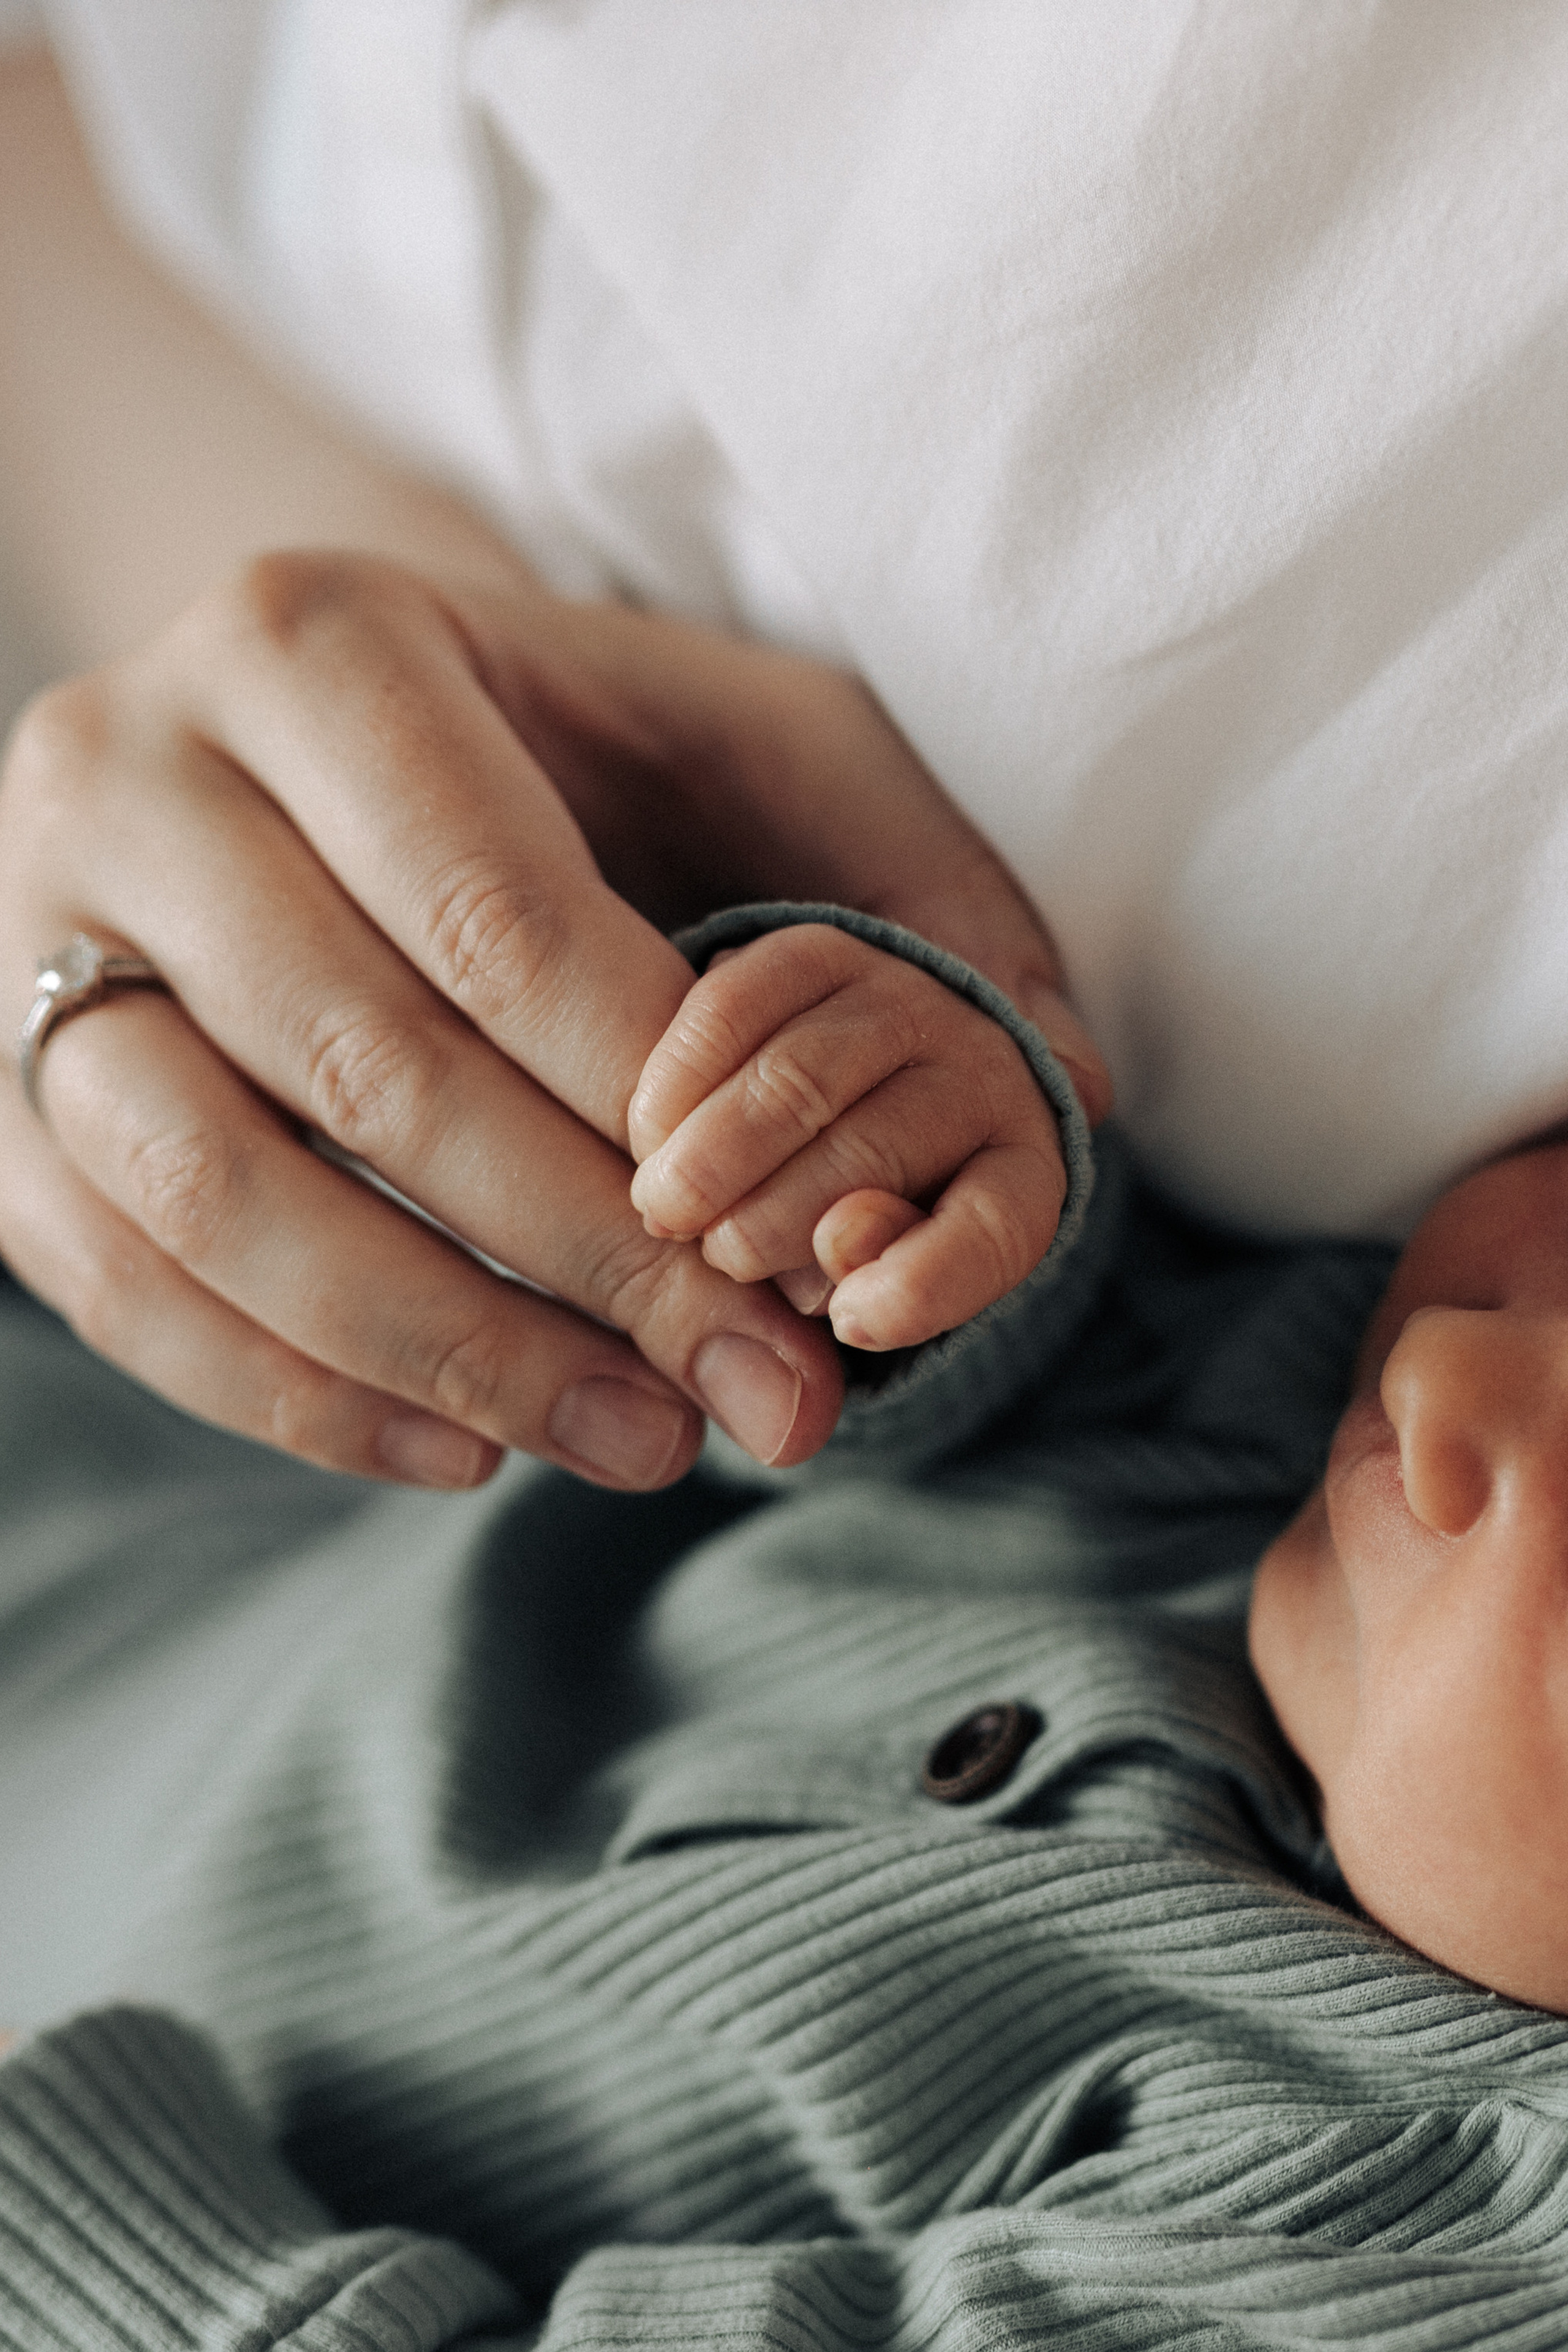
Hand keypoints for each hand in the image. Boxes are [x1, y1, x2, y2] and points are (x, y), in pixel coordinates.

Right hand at [0, 557, 849, 1488]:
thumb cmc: (551, 741)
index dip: (660, 1116)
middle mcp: (131, 768)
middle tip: (759, 1395)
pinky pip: (112, 1278)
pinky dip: (285, 1394)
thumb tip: (1060, 1077)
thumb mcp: (741, 733)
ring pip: (211, 1190)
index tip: (808, 1264)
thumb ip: (902, 872)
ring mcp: (32, 935)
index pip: (497, 920)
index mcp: (315, 643)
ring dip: (443, 1350)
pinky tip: (460, 1453)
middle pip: (365, 1065)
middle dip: (588, 1260)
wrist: (293, 738)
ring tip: (635, 1442)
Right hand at [627, 924, 1069, 1349]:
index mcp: (1019, 1174)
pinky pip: (742, 1004)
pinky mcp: (820, 954)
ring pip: (800, 1079)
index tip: (850, 1324)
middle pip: (875, 1152)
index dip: (925, 1281)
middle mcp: (981, 1071)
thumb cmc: (870, 1221)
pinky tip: (647, 1129)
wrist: (859, 1093)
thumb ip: (880, 1281)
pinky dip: (684, 1073)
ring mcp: (901, 1000)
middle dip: (776, 1223)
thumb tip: (843, 1267)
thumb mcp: (886, 1276)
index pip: (995, 1228)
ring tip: (663, 1209)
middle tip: (712, 1263)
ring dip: (717, 1154)